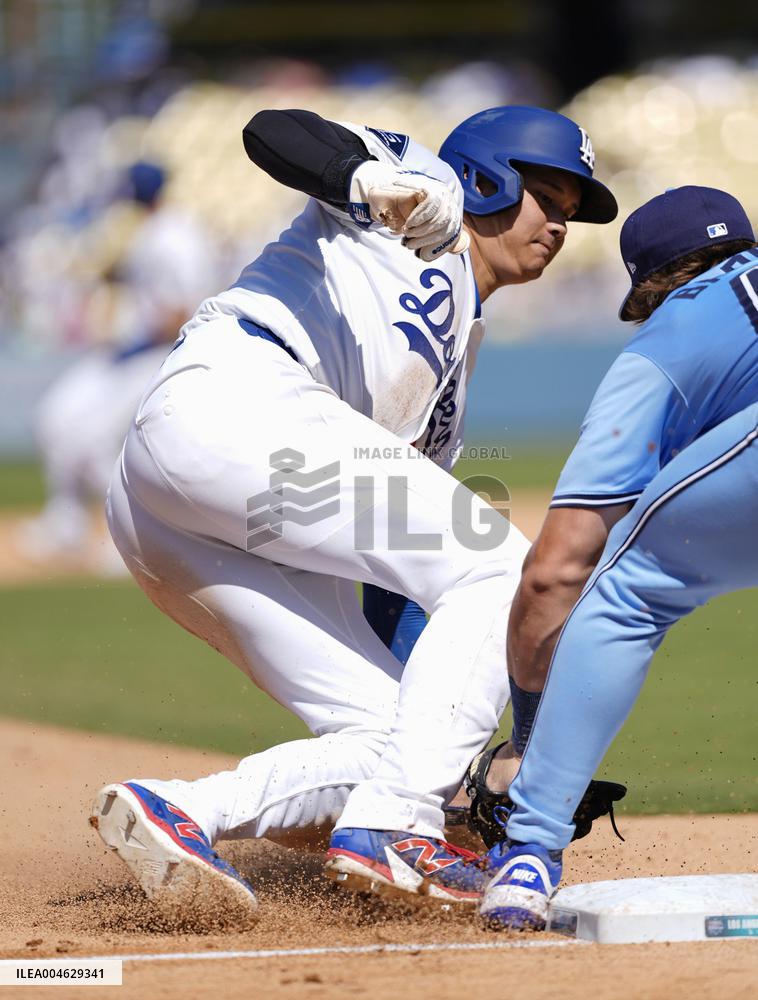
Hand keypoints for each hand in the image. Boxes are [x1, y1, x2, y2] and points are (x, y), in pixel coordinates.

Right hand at [349, 162, 466, 260]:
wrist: (396, 191)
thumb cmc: (412, 213)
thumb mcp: (427, 226)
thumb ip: (441, 236)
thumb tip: (458, 248)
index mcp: (452, 216)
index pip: (451, 235)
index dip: (438, 248)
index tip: (423, 256)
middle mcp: (451, 205)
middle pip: (447, 227)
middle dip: (426, 240)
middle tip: (410, 244)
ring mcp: (443, 195)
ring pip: (439, 218)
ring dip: (421, 230)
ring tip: (407, 234)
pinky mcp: (433, 188)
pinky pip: (430, 204)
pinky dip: (419, 217)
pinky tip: (409, 223)